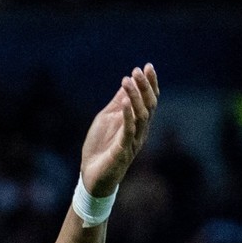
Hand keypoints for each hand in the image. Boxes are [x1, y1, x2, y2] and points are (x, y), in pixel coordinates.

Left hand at [79, 63, 159, 195]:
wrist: (91, 175)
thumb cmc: (100, 147)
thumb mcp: (106, 119)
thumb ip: (117, 103)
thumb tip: (126, 83)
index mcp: (137, 123)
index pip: (149, 100)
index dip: (150, 83)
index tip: (148, 66)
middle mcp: (140, 131)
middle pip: (149, 105)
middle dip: (145, 86)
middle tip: (138, 70)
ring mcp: (133, 141)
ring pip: (141, 116)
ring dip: (135, 96)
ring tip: (128, 80)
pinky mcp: (123, 151)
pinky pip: (128, 131)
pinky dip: (128, 116)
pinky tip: (124, 103)